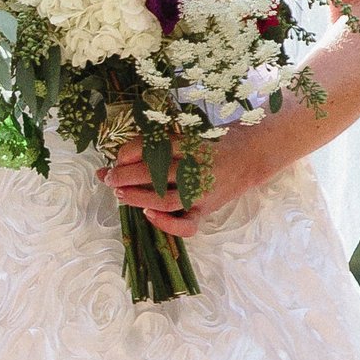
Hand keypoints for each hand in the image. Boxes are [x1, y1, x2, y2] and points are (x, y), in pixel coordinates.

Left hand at [101, 125, 273, 238]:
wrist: (250, 158)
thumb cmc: (213, 144)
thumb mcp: (191, 134)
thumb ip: (163, 142)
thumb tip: (124, 154)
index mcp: (194, 145)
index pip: (157, 147)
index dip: (131, 151)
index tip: (118, 155)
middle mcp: (198, 169)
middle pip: (156, 173)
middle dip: (127, 175)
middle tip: (109, 176)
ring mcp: (202, 192)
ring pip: (165, 200)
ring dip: (137, 197)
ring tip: (119, 193)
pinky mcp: (205, 210)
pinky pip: (186, 225)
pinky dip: (166, 224)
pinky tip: (148, 215)